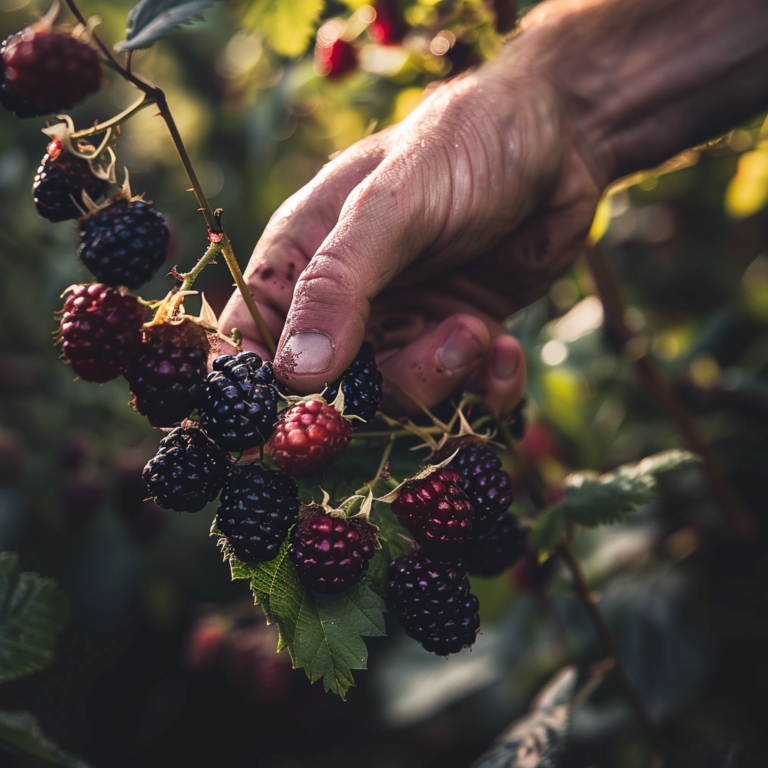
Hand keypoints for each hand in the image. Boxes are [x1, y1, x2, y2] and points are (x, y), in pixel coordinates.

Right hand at [219, 37, 603, 416]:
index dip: (261, 393)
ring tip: (478, 332)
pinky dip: (486, 391)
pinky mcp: (453, 341)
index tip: (297, 427)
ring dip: (444, 380)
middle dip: (386, 389)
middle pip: (330, 391)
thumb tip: (297, 374)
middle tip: (444, 347)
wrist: (556, 142)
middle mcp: (343, 304)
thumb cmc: (461, 146)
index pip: (250, 343)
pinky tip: (506, 350)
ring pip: (399, 401)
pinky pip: (459, 398)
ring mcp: (400, 327)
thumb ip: (338, 283)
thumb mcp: (391, 202)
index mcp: (299, 261)